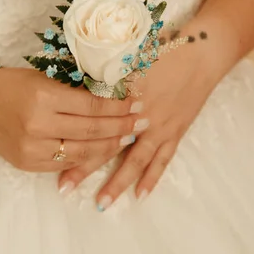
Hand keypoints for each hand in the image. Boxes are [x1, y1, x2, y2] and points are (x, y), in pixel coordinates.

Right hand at [0, 67, 149, 171]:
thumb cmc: (13, 84)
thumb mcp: (44, 78)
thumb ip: (75, 90)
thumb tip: (113, 96)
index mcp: (44, 98)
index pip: (92, 107)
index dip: (119, 107)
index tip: (137, 104)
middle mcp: (39, 126)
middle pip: (92, 131)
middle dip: (122, 127)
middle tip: (142, 122)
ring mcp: (33, 148)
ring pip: (83, 152)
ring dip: (110, 145)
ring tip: (128, 137)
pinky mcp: (28, 163)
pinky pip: (66, 163)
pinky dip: (87, 157)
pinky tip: (103, 149)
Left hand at [59, 35, 216, 208]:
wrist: (202, 54)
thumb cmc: (163, 50)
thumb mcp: (128, 57)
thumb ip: (104, 74)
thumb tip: (75, 82)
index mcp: (123, 97)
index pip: (91, 124)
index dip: (72, 140)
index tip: (51, 153)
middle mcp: (139, 117)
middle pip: (108, 147)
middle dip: (85, 168)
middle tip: (65, 188)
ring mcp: (160, 128)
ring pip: (135, 161)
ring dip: (118, 183)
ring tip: (101, 203)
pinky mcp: (175, 133)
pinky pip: (162, 161)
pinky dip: (152, 178)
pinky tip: (140, 196)